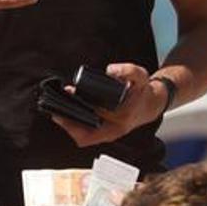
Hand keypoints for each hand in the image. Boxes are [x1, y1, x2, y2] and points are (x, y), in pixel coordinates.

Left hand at [53, 63, 167, 147]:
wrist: (150, 103)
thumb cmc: (143, 92)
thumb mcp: (140, 76)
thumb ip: (128, 71)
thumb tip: (110, 70)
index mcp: (120, 123)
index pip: (91, 133)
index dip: (74, 127)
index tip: (63, 114)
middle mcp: (112, 130)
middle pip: (82, 135)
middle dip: (67, 122)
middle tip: (56, 107)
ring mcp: (107, 130)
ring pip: (82, 134)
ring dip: (69, 121)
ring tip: (59, 105)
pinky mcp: (103, 127)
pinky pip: (86, 129)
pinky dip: (75, 120)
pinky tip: (68, 106)